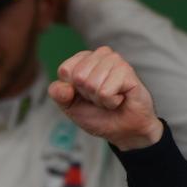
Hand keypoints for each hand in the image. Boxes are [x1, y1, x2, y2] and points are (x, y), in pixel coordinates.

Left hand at [48, 47, 162, 148]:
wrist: (124, 130)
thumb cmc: (98, 114)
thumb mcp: (70, 106)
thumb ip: (58, 94)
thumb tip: (65, 87)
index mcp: (84, 59)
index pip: (65, 70)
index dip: (72, 91)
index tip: (85, 95)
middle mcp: (100, 55)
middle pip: (78, 76)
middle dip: (87, 95)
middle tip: (100, 98)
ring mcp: (115, 61)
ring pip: (92, 84)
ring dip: (100, 100)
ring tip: (110, 99)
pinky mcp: (127, 71)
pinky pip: (106, 92)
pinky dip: (110, 102)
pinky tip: (120, 99)